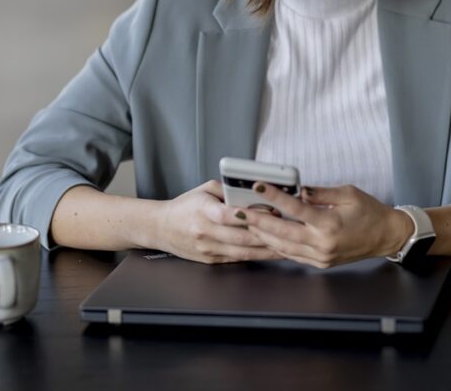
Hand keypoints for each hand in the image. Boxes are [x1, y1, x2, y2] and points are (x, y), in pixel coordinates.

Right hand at [155, 180, 281, 263]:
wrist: (161, 228)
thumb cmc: (184, 206)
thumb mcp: (204, 190)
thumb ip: (228, 190)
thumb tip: (254, 191)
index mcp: (202, 211)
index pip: (228, 214)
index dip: (251, 215)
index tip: (271, 211)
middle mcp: (204, 232)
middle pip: (241, 236)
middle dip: (267, 234)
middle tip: (289, 230)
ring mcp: (208, 249)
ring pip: (243, 252)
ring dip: (267, 250)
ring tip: (288, 246)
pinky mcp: (211, 260)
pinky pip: (238, 259)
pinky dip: (256, 256)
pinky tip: (271, 253)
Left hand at [244, 183, 411, 268]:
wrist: (386, 236)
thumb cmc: (369, 212)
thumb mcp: (348, 193)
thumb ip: (320, 192)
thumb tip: (298, 189)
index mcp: (329, 224)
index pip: (295, 208)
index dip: (274, 196)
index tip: (258, 186)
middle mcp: (322, 243)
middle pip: (281, 232)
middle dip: (257, 221)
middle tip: (239, 210)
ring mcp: (320, 256)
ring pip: (283, 247)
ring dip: (263, 235)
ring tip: (247, 222)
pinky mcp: (320, 263)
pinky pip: (292, 255)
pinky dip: (277, 245)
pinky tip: (265, 236)